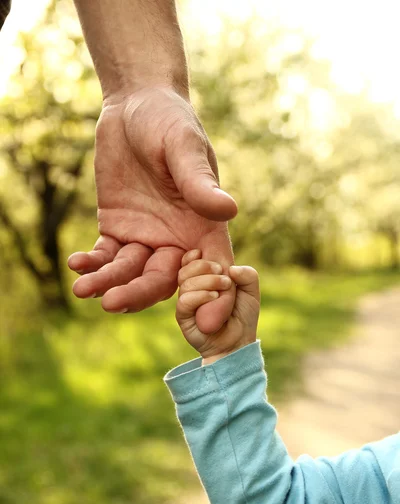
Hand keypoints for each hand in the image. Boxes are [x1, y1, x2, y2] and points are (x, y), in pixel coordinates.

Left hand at [68, 87, 236, 333]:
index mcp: (204, 226)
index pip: (213, 270)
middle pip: (164, 280)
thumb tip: (229, 211)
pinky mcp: (117, 228)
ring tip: (82, 289)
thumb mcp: (184, 147)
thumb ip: (199, 182)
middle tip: (113, 303)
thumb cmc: (169, 121)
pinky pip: (106, 255)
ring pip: (131, 273)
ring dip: (108, 283)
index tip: (206, 325)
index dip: (214, 298)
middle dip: (139, 293)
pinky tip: (77, 264)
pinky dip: (93, 263)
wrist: (134, 106)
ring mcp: (146, 237)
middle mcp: (177, 239)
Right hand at [176, 249, 259, 363]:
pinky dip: (200, 295)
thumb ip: (248, 275)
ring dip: (207, 281)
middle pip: (185, 269)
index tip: (204, 254)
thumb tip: (230, 268)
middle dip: (204, 266)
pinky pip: (185, 300)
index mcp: (202, 280)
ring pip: (185, 283)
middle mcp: (191, 290)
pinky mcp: (184, 317)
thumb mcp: (251, 292)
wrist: (238, 342)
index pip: (188, 262)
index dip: (193, 256)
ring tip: (224, 287)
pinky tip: (214, 297)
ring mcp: (187, 303)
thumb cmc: (243, 317)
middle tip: (222, 272)